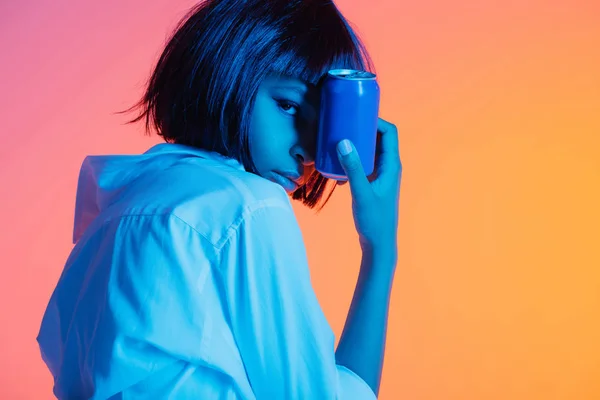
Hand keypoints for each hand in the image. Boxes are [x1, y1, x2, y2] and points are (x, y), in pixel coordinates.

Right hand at [336, 118, 401, 253]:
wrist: (378, 242)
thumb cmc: (374, 219)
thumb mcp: (361, 192)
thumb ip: (353, 168)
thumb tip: (344, 142)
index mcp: (391, 165)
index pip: (389, 133)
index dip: (376, 120)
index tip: (358, 115)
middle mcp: (388, 167)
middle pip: (378, 139)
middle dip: (361, 131)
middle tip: (343, 125)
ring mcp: (380, 175)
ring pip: (369, 152)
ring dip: (355, 147)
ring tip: (338, 143)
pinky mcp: (372, 184)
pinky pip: (362, 165)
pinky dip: (351, 162)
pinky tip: (338, 171)